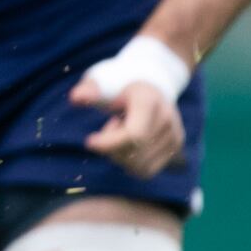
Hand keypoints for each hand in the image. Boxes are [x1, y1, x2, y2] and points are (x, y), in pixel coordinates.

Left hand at [70, 76, 185, 179]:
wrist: (149, 81)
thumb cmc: (119, 82)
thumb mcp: (103, 80)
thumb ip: (90, 90)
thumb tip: (75, 98)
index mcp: (149, 100)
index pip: (135, 135)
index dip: (109, 143)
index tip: (89, 141)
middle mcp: (167, 119)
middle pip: (135, 153)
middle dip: (111, 148)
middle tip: (109, 127)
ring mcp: (174, 136)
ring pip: (141, 167)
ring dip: (120, 157)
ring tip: (119, 133)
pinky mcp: (175, 148)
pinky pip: (146, 171)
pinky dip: (130, 163)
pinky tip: (128, 144)